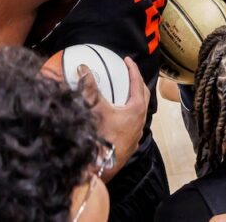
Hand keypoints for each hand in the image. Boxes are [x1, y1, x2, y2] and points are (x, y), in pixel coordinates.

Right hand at [77, 57, 149, 179]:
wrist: (103, 166)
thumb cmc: (102, 137)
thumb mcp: (96, 109)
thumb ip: (90, 88)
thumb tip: (82, 68)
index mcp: (136, 108)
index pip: (137, 82)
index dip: (132, 69)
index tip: (127, 60)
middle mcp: (140, 120)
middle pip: (143, 95)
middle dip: (137, 82)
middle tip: (129, 74)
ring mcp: (137, 132)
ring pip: (139, 111)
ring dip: (134, 100)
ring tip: (124, 94)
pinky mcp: (131, 143)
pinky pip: (133, 123)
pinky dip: (127, 114)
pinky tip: (117, 117)